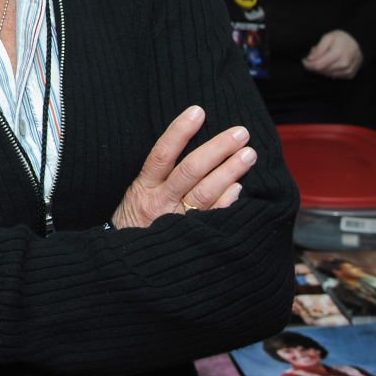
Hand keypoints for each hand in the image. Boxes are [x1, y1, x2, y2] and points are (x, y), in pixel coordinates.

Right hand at [111, 106, 255, 229]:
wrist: (127, 264)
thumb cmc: (136, 219)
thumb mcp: (138, 192)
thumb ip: (159, 173)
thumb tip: (191, 145)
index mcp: (145, 186)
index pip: (162, 153)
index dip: (179, 131)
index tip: (198, 111)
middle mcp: (160, 202)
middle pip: (190, 171)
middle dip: (217, 149)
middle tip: (240, 133)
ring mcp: (175, 221)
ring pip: (204, 194)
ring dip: (229, 172)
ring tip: (248, 155)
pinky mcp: (189, 239)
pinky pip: (212, 220)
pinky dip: (226, 203)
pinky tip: (240, 189)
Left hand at [302, 30, 362, 79]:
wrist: (358, 42)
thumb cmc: (341, 38)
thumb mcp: (328, 37)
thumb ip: (318, 49)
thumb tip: (310, 59)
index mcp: (337, 53)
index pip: (317, 65)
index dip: (308, 65)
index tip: (304, 60)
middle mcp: (343, 64)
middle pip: (322, 71)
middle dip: (314, 65)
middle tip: (314, 56)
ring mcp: (348, 71)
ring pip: (327, 75)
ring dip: (322, 68)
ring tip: (324, 57)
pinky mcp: (350, 75)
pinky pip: (334, 76)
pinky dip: (329, 71)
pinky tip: (330, 63)